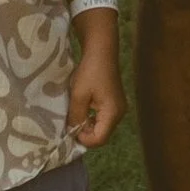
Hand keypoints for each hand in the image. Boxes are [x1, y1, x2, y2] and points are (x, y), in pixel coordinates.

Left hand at [67, 25, 125, 148]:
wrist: (101, 51)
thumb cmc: (90, 72)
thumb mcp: (78, 95)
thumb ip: (76, 116)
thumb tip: (72, 131)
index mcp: (112, 113)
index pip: (99, 139)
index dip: (84, 139)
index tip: (70, 129)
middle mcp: (119, 114)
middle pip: (102, 135)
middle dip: (85, 133)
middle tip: (71, 123)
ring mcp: (118, 108)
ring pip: (102, 127)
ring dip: (88, 125)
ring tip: (75, 116)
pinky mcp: (115, 103)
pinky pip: (103, 118)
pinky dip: (92, 118)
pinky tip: (82, 109)